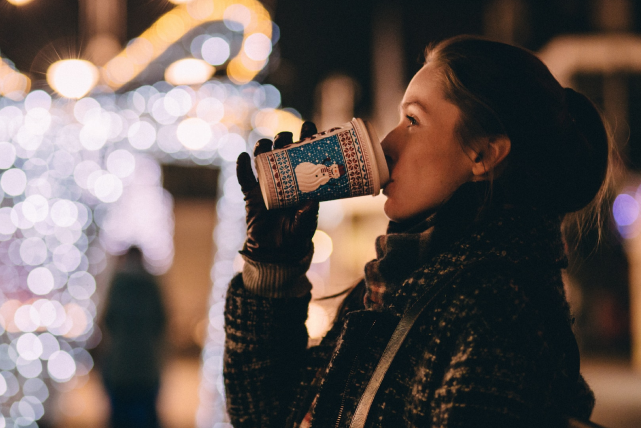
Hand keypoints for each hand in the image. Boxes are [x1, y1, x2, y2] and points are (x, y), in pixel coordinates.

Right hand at [237, 121, 319, 262]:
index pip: (304, 155)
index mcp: (301, 181)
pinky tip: (243, 158)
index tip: (309, 126)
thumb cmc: (295, 235)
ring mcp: (266, 185)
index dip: (306, 139)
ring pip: (262, 159)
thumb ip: (307, 214)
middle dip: (283, 139)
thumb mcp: (305, 225)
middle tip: (287, 137)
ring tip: (266, 144)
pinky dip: (242, 167)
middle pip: (282, 151)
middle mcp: (283, 179)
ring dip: (263, 148)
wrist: (276, 252)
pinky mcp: (251, 195)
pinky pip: (244, 178)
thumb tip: (311, 201)